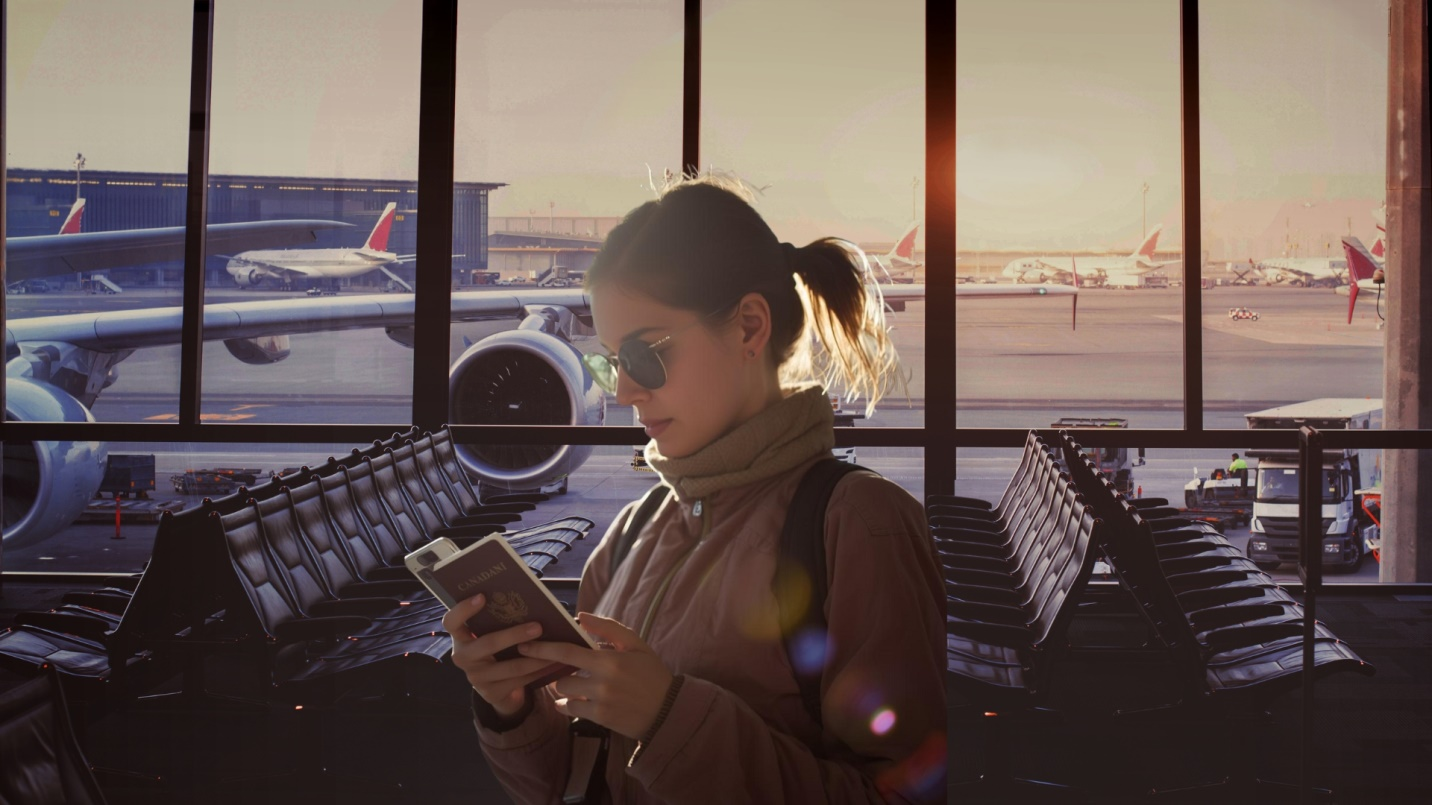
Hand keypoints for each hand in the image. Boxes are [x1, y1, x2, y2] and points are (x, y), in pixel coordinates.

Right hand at [443, 593, 560, 718]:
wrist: (497, 687)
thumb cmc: (497, 650)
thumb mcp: (492, 634)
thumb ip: (498, 620)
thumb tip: (527, 601)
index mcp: (460, 637)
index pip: (451, 622)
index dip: (463, 609)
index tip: (482, 596)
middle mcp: (463, 657)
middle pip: (488, 643)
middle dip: (515, 634)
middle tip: (538, 627)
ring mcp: (476, 678)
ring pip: (510, 666)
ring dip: (536, 656)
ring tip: (555, 648)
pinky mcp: (491, 694)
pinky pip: (519, 681)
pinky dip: (539, 671)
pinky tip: (553, 664)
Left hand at [519, 613, 673, 740]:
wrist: (667, 710)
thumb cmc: (651, 673)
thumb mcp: (635, 644)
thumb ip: (608, 628)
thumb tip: (581, 616)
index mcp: (609, 659)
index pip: (567, 651)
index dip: (542, 649)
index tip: (524, 646)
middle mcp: (602, 682)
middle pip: (561, 677)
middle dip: (557, 672)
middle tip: (558, 669)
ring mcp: (600, 702)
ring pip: (564, 693)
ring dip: (563, 689)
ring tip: (570, 685)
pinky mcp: (600, 719)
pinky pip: (571, 711)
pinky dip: (567, 706)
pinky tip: (570, 703)